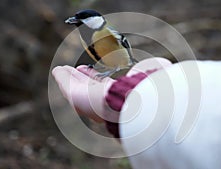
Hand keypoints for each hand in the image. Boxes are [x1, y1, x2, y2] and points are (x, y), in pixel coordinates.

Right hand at [52, 57, 171, 122]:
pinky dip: (63, 78)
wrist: (136, 106)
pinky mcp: (77, 99)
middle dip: (83, 78)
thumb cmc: (147, 92)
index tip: (90, 72)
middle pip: (88, 88)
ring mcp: (89, 102)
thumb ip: (153, 70)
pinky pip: (68, 86)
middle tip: (78, 70)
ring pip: (77, 87)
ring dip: (70, 78)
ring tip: (63, 69)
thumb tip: (162, 65)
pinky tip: (58, 71)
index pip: (104, 87)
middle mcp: (103, 101)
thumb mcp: (152, 76)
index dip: (96, 79)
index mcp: (118, 97)